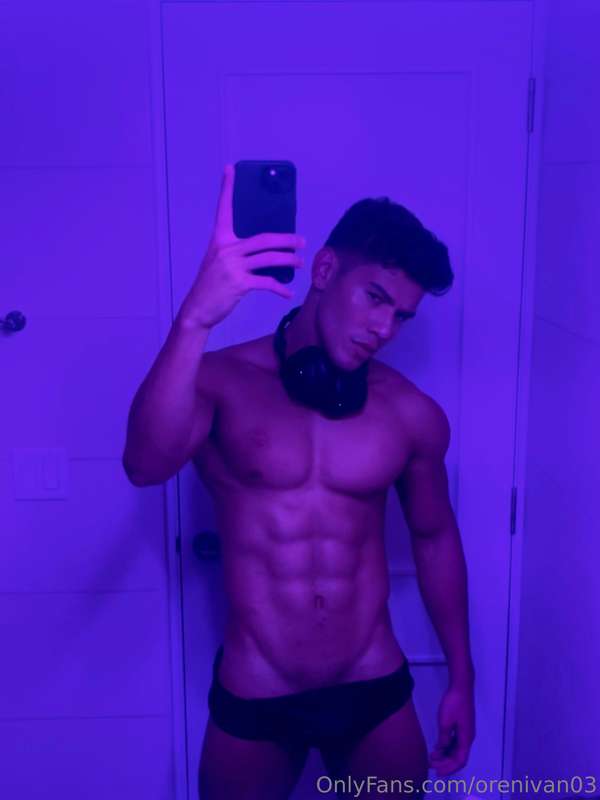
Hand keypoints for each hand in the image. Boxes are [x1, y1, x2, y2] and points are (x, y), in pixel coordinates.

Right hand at [178, 164, 305, 329]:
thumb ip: (237, 253)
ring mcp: (232, 266)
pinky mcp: (239, 283)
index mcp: (219, 239)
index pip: (224, 209)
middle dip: (286, 239)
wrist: (198, 309)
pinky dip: (280, 288)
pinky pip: (266, 283)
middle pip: (263, 238)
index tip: (230, 168)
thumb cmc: (211, 285)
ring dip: (288, 260)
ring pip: (269, 259)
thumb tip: (265, 252)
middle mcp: (226, 249)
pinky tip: (287, 293)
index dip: (227, 188)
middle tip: (302, 241)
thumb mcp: (218, 262)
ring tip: (300, 263)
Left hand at [429, 684, 474, 775]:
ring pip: (456, 749)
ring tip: (432, 757)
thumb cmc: (454, 704)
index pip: (460, 760)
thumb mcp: (445, 722)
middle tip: (431, 764)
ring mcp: (465, 731)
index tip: (438, 772)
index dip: (449, 768)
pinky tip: (437, 747)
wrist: (461, 687)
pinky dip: (447, 746)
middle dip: (445, 763)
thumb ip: (444, 738)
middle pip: (458, 756)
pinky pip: (455, 741)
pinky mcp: (462, 725)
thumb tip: (442, 749)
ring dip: (445, 755)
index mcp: (466, 738)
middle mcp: (468, 737)